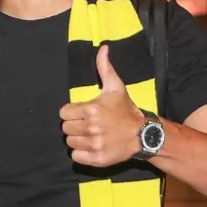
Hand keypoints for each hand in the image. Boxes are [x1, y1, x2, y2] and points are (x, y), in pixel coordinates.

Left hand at [59, 45, 143, 166]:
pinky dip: (81, 153)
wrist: (142, 134)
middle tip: (86, 124)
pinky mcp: (97, 159)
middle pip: (66, 128)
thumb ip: (105, 67)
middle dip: (74, 125)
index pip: (64, 113)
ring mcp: (93, 145)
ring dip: (78, 139)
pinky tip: (91, 146)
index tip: (82, 112)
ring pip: (70, 142)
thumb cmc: (125, 109)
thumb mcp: (115, 86)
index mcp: (91, 110)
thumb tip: (103, 47)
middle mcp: (90, 128)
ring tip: (90, 134)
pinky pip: (76, 157)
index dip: (72, 112)